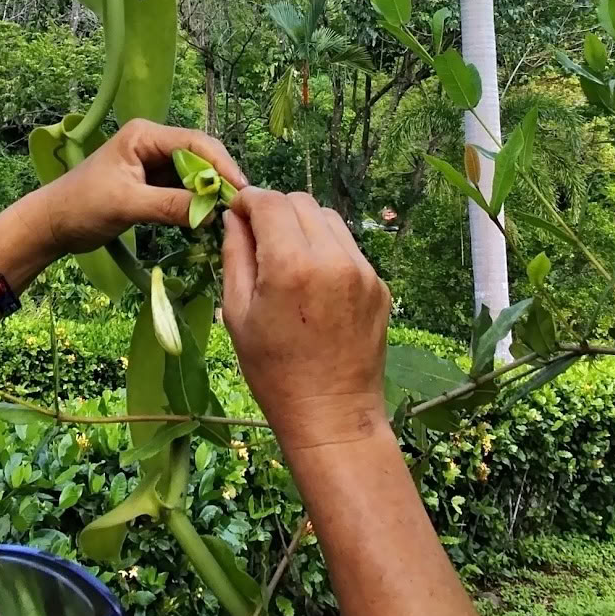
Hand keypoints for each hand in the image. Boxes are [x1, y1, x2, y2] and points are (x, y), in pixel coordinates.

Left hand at [32, 119, 247, 256]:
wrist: (52, 224)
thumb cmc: (82, 206)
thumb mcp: (127, 205)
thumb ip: (169, 206)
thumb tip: (211, 214)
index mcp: (144, 135)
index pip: (195, 142)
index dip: (221, 164)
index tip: (241, 191)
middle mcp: (153, 143)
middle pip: (199, 156)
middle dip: (218, 180)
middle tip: (239, 207)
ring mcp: (153, 163)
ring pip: (194, 175)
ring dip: (209, 194)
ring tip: (229, 216)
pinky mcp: (152, 184)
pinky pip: (183, 190)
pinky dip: (195, 204)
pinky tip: (207, 220)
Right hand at [222, 189, 391, 454]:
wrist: (332, 415)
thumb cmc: (274, 373)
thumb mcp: (237, 314)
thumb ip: (235, 256)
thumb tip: (235, 218)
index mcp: (291, 266)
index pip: (270, 201)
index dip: (248, 200)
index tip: (237, 212)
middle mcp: (332, 259)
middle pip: (301, 202)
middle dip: (275, 211)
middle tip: (259, 239)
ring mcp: (363, 271)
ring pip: (328, 218)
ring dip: (303, 226)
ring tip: (288, 260)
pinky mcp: (380, 284)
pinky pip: (348, 247)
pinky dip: (327, 250)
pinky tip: (315, 284)